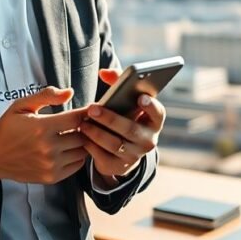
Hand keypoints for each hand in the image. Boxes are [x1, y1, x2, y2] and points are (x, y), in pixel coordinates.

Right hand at [0, 86, 89, 184]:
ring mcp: (51, 165)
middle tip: (84, 122)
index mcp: (41, 127)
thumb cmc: (8, 128)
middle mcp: (48, 148)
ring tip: (76, 134)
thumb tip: (70, 92)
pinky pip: (77, 165)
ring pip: (82, 151)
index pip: (76, 119)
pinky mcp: (52, 177)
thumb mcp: (21, 106)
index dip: (86, 113)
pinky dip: (77, 156)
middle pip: (83, 136)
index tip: (89, 109)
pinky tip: (69, 148)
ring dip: (83, 142)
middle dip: (86, 127)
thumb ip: (46, 96)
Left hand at [81, 68, 165, 185]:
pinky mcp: (119, 167)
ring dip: (96, 133)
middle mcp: (148, 140)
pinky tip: (82, 137)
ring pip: (114, 144)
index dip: (150, 106)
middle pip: (130, 129)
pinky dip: (91, 146)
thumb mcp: (125, 102)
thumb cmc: (123, 117)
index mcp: (153, 122)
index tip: (140, 97)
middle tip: (92, 109)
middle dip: (110, 118)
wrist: (121, 151)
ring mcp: (135, 156)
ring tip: (83, 123)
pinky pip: (103, 157)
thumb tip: (103, 72)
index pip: (158, 113)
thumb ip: (117, 82)